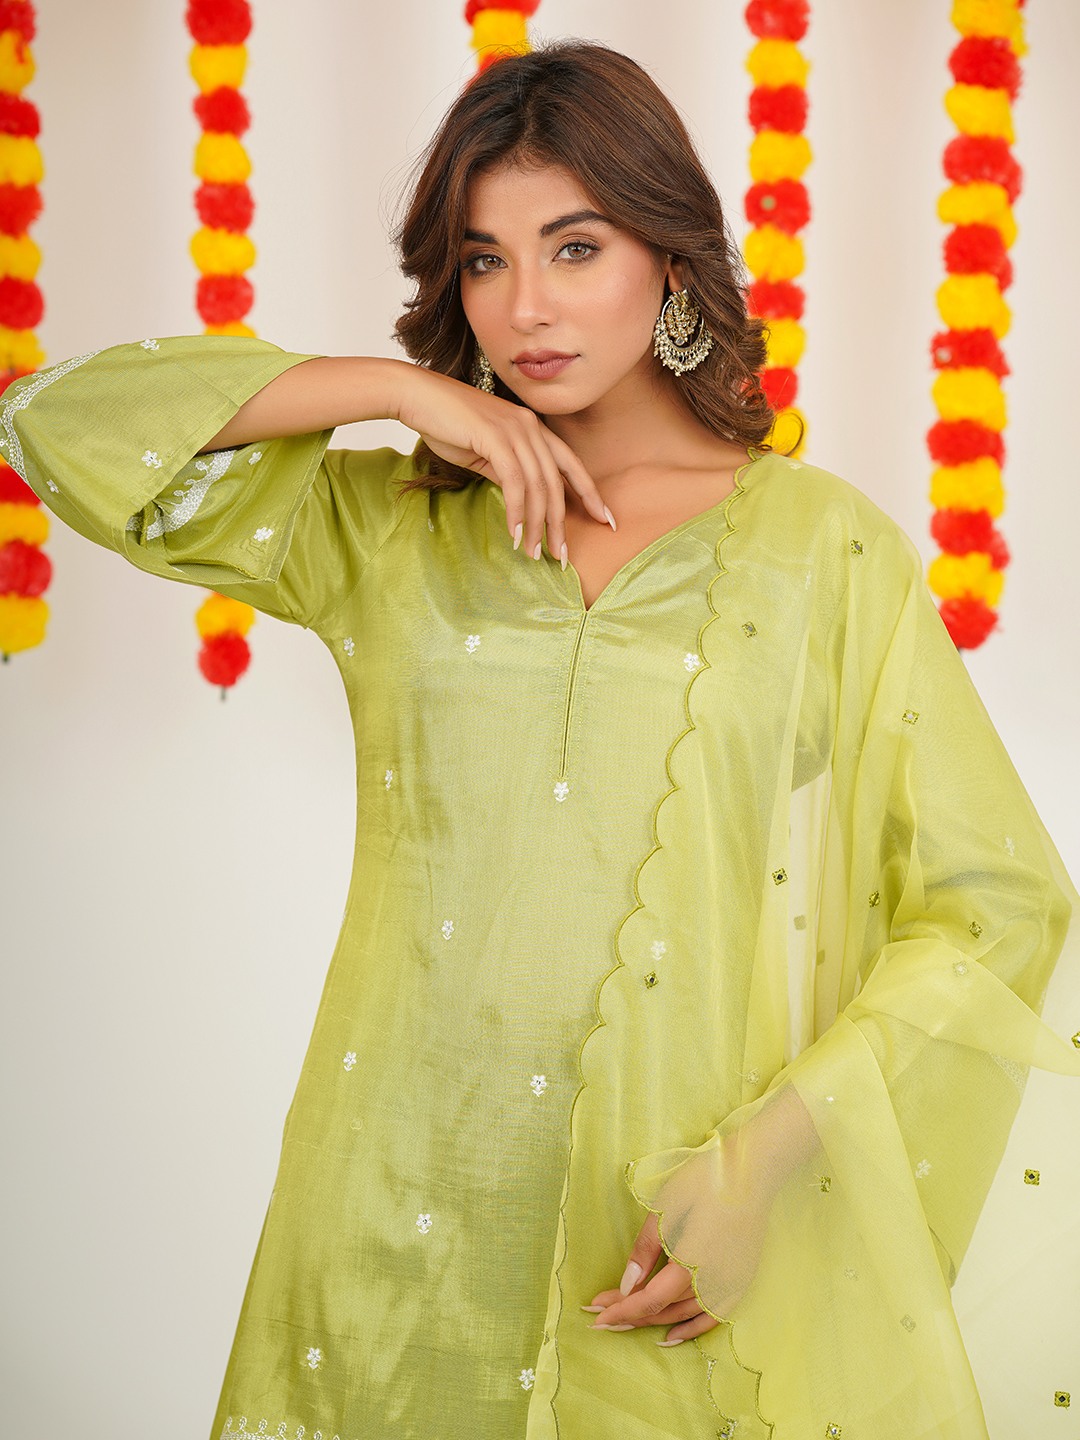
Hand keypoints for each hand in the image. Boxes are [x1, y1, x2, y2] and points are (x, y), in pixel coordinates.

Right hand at [390, 365, 614, 561]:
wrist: (417, 397)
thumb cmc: (448, 424)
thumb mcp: (486, 454)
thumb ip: (508, 473)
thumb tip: (521, 502)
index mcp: (533, 428)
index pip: (571, 466)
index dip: (590, 494)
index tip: (606, 520)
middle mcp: (531, 427)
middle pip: (557, 483)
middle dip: (561, 523)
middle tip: (562, 555)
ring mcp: (515, 430)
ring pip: (538, 486)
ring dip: (538, 525)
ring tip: (534, 553)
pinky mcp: (496, 438)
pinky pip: (515, 482)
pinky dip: (517, 511)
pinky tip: (515, 533)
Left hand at [581, 1107, 811, 1346]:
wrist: (750, 1172)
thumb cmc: (703, 1183)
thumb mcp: (664, 1210)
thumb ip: (645, 1251)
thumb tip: (626, 1286)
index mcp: (690, 1265)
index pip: (649, 1300)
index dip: (622, 1310)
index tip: (596, 1315)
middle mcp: (711, 1284)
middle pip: (664, 1309)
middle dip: (631, 1314)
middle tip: (601, 1315)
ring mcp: (728, 1286)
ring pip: (684, 1314)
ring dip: (654, 1320)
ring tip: (627, 1320)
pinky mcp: (740, 1282)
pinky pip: (713, 1318)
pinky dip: (691, 1329)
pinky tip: (672, 1335)